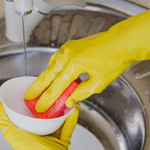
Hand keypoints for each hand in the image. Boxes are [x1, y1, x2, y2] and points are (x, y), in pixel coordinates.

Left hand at [0, 99, 89, 149]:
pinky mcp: (63, 141)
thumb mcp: (10, 131)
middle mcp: (39, 134)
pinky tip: (74, 109)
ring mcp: (52, 138)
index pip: (29, 114)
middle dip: (50, 104)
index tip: (36, 90)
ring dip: (62, 110)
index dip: (32, 103)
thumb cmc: (26, 149)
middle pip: (45, 116)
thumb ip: (2, 118)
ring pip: (59, 120)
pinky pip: (68, 127)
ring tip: (65, 99)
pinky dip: (72, 118)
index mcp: (27, 131)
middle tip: (53, 93)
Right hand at [25, 3, 149, 111]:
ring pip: (50, 66)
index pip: (56, 87)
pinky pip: (56, 59)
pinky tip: (51, 75)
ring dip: (43, 78)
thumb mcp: (99, 82)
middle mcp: (68, 55)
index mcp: (75, 65)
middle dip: (36, 88)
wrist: (121, 41)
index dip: (47, 99)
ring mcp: (68, 49)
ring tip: (37, 89)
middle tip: (28, 97)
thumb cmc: (114, 59)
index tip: (40, 108)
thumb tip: (70, 100)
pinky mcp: (70, 46)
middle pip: (47, 75)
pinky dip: (52, 68)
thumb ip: (82, 92)